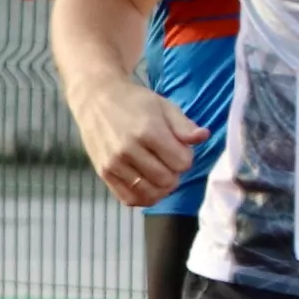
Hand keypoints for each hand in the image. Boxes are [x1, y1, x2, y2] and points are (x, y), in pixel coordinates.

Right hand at [71, 72, 205, 208]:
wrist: (95, 99)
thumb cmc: (133, 101)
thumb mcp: (164, 106)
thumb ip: (184, 125)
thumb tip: (203, 137)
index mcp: (148, 131)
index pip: (182, 163)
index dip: (186, 158)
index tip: (179, 149)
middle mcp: (129, 150)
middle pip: (167, 180)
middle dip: (175, 173)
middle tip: (169, 162)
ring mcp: (114, 163)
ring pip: (149, 192)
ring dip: (161, 188)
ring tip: (160, 176)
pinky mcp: (103, 172)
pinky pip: (128, 198)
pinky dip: (143, 198)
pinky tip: (148, 188)